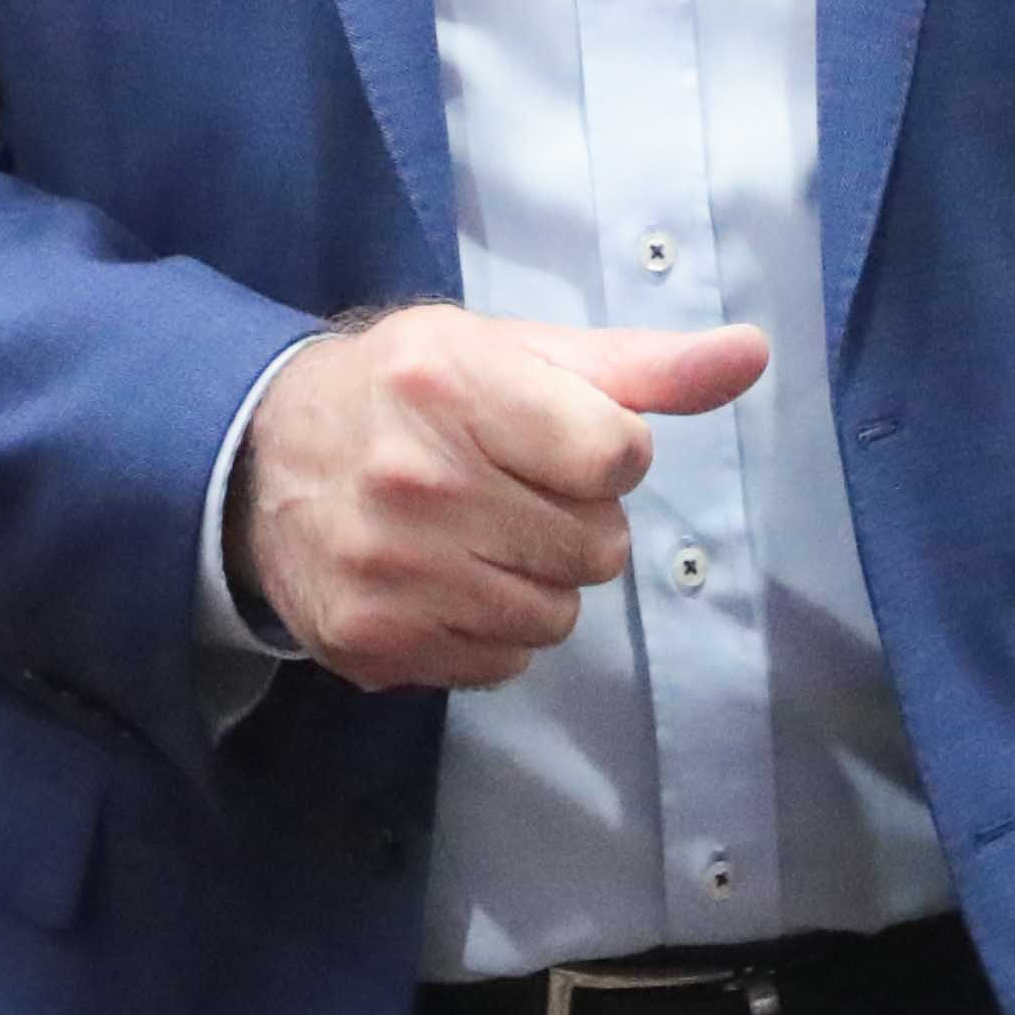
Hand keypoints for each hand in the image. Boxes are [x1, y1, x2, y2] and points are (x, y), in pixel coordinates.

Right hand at [241, 308, 771, 692]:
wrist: (262, 457)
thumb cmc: (411, 392)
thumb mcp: (514, 350)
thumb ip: (640, 365)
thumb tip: (751, 353)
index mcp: (453, 384)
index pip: (616, 457)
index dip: (606, 454)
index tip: (559, 439)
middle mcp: (414, 478)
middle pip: (597, 547)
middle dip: (574, 521)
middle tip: (510, 489)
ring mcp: (389, 569)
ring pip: (557, 617)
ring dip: (538, 582)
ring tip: (480, 536)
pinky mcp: (370, 641)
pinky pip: (502, 664)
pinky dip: (491, 631)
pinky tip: (446, 582)